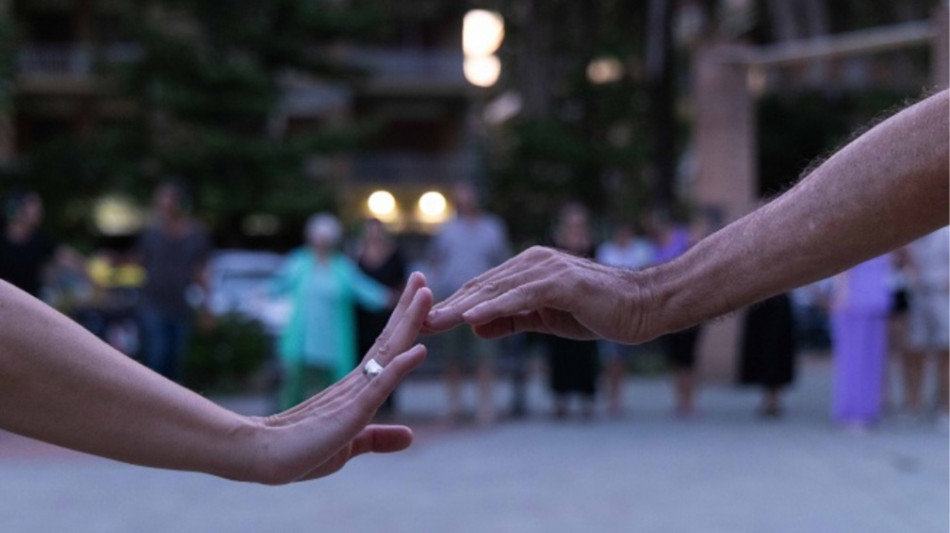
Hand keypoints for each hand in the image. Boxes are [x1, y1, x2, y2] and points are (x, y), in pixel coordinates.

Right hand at [247, 272, 431, 484]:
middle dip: (409, 309)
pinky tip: (420, 350)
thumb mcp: (350, 446)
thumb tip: (410, 436)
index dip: (405, 323)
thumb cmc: (301, 451)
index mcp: (357, 389)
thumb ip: (378, 439)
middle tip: (422, 278)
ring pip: (387, 353)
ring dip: (409, 323)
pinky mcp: (349, 413)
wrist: (261, 458)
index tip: (420, 296)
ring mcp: (352, 395)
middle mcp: (356, 384)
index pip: (387, 349)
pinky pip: (378, 386)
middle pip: (388, 340)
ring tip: (425, 294)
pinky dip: (401, 367)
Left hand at [424, 247, 650, 343]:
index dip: (453, 306)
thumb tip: (477, 325)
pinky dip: (494, 307)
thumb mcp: (545, 319)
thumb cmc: (597, 311)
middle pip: (481, 287)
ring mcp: (546, 269)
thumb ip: (512, 319)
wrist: (642, 307)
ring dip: (462, 307)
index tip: (426, 322)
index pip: (482, 289)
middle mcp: (532, 262)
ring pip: (495, 290)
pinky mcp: (560, 282)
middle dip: (448, 306)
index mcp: (528, 269)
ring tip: (434, 322)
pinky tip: (472, 317)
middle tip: (416, 322)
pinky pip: (520, 297)